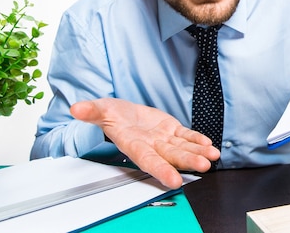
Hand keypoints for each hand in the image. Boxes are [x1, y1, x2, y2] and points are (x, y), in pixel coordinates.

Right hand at [70, 98, 220, 188]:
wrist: (121, 113)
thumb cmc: (110, 115)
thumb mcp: (99, 109)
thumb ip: (90, 111)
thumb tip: (76, 108)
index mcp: (133, 144)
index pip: (147, 160)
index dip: (161, 170)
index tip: (174, 180)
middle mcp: (150, 145)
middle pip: (171, 156)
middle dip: (187, 161)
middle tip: (203, 166)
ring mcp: (163, 138)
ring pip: (182, 148)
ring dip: (198, 153)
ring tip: (213, 157)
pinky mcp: (171, 129)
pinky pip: (186, 136)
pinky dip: (197, 140)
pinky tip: (208, 144)